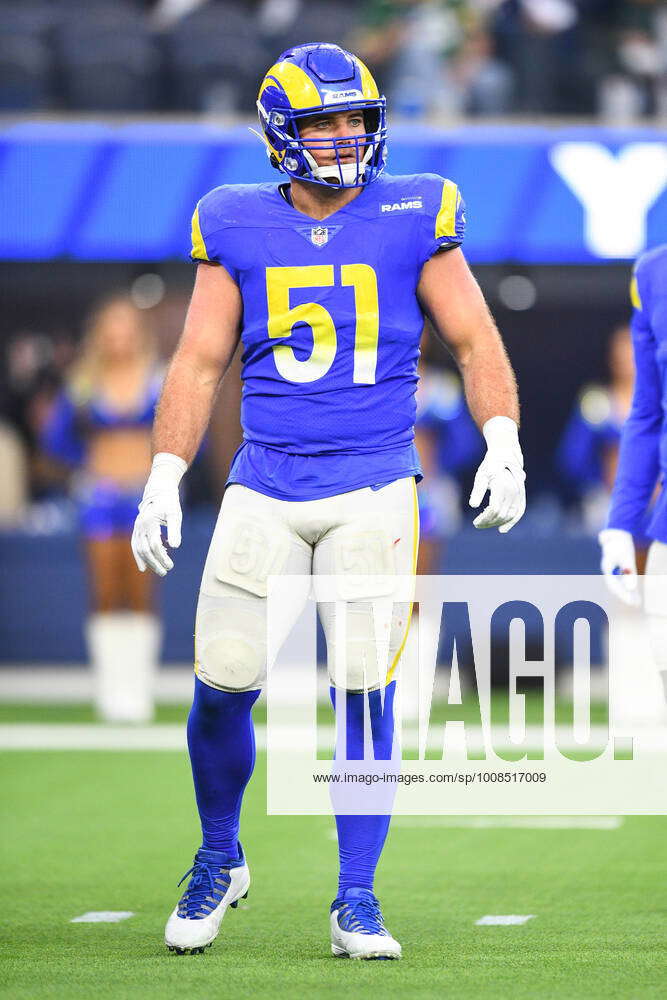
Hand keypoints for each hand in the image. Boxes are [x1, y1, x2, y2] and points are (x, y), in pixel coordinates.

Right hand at [131, 453, 186, 576]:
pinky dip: (138, 557)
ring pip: (139, 549)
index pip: (154, 545)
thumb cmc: (169, 502)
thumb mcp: (175, 514)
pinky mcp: (136, 529)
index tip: (171, 565)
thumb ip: (175, 530)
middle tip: (165, 571)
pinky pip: (135, 545)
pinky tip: (143, 567)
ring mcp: (136, 528)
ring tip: (159, 571)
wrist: (158, 490)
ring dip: (148, 562)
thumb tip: (175, 547)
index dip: (162, 557)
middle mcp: (140, 526)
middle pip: (145, 550)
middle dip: (155, 562)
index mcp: (150, 522)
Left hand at [469, 416, 525, 532]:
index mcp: (501, 485)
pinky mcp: (522, 496)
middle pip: (501, 514)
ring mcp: (519, 493)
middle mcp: (513, 490)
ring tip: (486, 525)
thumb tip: (473, 505)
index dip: (484, 518)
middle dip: (488, 522)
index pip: (493, 508)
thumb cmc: (491, 465)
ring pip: (509, 515)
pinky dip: (512, 521)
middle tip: (477, 524)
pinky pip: (519, 512)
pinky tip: (503, 529)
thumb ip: (478, 490)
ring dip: (497, 523)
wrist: (506, 455)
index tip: (475, 522)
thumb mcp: (481, 475)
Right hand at [598, 528, 638, 605]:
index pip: (614, 585)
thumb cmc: (621, 544)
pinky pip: (622, 580)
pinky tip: (634, 593)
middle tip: (636, 604)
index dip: (623, 594)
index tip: (631, 601)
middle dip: (625, 596)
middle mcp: (608, 571)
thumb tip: (632, 588)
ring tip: (637, 602)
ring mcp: (612, 570)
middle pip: (616, 587)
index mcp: (607, 568)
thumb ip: (629, 572)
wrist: (616, 533)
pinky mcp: (617, 568)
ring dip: (627, 593)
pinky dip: (628, 587)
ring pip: (619, 585)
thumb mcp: (627, 556)